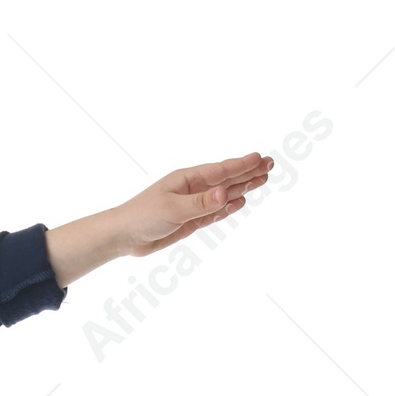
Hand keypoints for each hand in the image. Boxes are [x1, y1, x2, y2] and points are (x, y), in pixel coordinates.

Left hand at [45, 152, 272, 287]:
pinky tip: (240, 201)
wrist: (124, 237)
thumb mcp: (172, 209)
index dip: (241, 165)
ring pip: (223, 195)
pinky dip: (227, 207)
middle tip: (271, 164)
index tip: (261, 158)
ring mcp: (192, 205)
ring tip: (262, 179)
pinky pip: (213, 212)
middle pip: (226, 179)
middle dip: (248, 172)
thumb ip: (200, 204)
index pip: (220, 171)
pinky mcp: (189, 221)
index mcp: (187, 179)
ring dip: (242, 187)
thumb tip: (224, 193)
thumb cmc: (142, 217)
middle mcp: (192, 189)